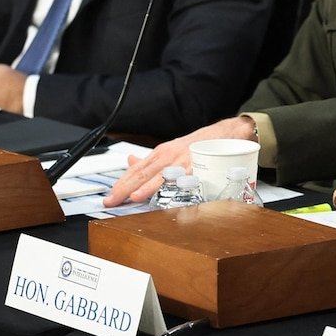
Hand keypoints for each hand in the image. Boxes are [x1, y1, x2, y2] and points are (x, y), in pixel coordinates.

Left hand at [104, 116, 255, 205]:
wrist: (226, 134)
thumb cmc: (198, 144)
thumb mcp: (170, 150)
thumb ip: (150, 160)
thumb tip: (129, 162)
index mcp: (161, 154)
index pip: (135, 170)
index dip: (121, 184)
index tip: (109, 197)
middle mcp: (170, 156)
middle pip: (143, 173)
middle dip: (126, 188)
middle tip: (112, 201)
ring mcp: (184, 160)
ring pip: (162, 175)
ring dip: (147, 187)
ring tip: (134, 197)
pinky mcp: (200, 165)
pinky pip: (186, 176)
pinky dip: (176, 184)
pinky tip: (168, 191)